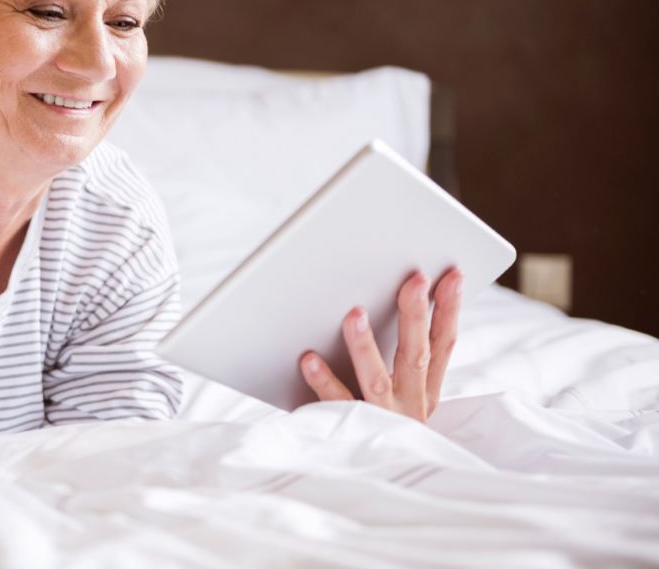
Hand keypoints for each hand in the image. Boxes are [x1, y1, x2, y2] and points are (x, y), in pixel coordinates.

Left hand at [298, 268, 462, 421]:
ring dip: (365, 345)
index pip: (443, 344)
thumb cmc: (381, 427)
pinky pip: (336, 406)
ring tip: (353, 313)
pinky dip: (323, 381)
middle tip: (413, 279)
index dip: (450, 309)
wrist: (373, 487)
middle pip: (415, 355)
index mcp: (424, 392)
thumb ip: (400, 359)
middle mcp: (410, 406)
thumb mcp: (402, 397)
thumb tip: (397, 302)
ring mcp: (383, 421)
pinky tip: (308, 357)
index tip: (453, 274)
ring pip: (377, 380)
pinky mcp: (353, 434)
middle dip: (416, 315)